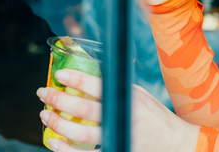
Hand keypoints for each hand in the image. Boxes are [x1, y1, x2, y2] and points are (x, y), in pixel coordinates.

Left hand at [38, 69, 199, 151]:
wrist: (175, 143)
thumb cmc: (156, 118)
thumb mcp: (141, 97)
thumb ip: (118, 89)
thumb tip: (90, 78)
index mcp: (131, 98)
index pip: (99, 85)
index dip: (77, 79)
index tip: (60, 74)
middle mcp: (124, 117)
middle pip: (83, 108)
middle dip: (58, 99)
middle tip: (44, 93)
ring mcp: (119, 137)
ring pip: (79, 133)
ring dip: (57, 123)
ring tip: (45, 114)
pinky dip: (65, 150)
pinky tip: (54, 142)